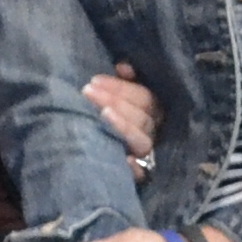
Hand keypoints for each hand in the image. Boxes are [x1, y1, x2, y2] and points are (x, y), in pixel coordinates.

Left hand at [84, 61, 161, 176]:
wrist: (110, 158)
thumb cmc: (114, 119)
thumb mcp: (123, 99)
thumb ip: (126, 83)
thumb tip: (122, 66)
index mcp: (154, 112)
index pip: (144, 97)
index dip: (121, 88)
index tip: (94, 81)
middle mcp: (155, 132)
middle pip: (141, 117)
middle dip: (114, 101)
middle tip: (87, 91)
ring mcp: (148, 154)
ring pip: (142, 140)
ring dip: (123, 126)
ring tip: (102, 114)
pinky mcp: (142, 175)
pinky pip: (142, 173)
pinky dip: (134, 168)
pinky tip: (123, 159)